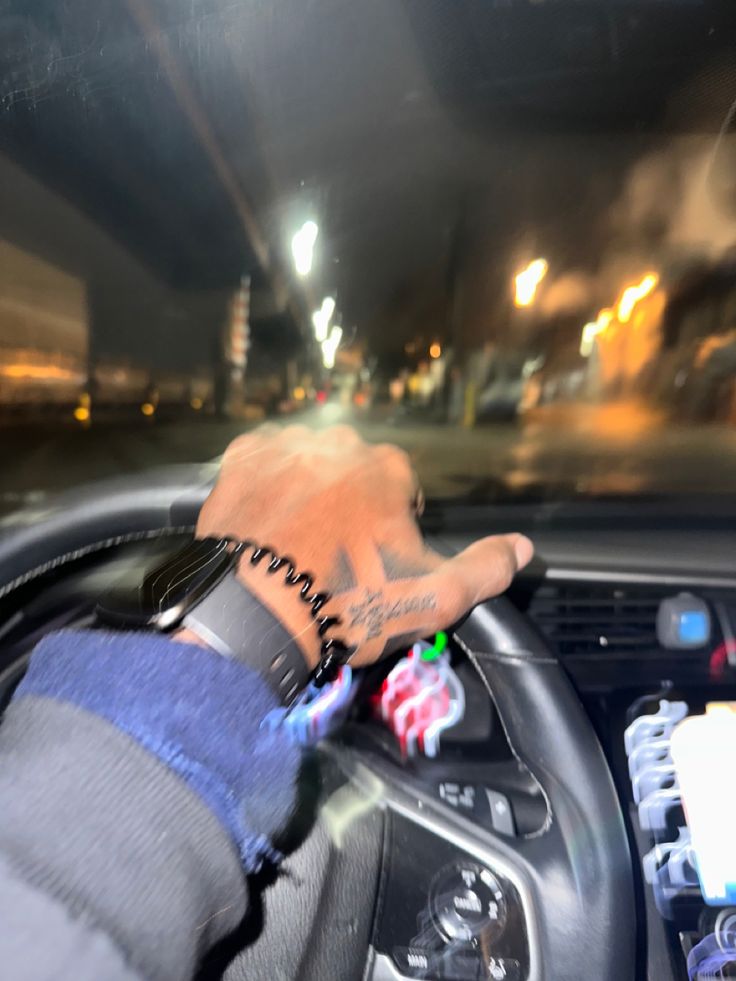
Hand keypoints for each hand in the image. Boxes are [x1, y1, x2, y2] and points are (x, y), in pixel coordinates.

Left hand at [195, 425, 532, 668]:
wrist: (252, 617)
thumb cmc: (347, 605)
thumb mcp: (433, 599)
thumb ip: (485, 569)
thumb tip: (524, 546)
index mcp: (390, 468)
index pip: (401, 491)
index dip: (390, 530)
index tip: (372, 563)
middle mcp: (341, 442)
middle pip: (353, 472)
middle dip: (348, 505)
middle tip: (330, 557)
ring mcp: (287, 445)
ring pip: (309, 463)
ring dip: (307, 491)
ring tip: (293, 543)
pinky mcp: (241, 456)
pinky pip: (264, 461)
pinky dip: (267, 484)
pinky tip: (265, 521)